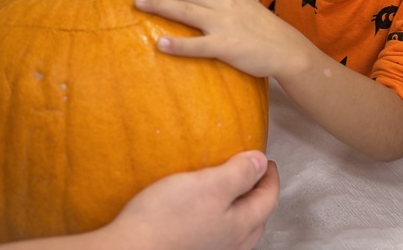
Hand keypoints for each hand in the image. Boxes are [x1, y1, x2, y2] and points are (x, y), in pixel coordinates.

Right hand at [101, 150, 278, 249]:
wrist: (131, 249)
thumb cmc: (168, 219)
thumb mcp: (209, 185)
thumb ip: (239, 174)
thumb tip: (261, 162)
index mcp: (240, 226)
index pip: (268, 199)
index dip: (270, 177)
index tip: (267, 160)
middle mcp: (230, 244)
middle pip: (256, 217)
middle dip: (259, 194)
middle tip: (255, 174)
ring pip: (237, 229)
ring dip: (240, 208)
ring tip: (231, 191)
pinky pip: (216, 233)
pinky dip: (220, 218)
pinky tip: (203, 211)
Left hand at [132, 0, 310, 78]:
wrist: (288, 50)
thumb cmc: (266, 28)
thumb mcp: (249, 1)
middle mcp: (223, 4)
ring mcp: (224, 24)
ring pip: (186, 11)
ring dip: (160, 6)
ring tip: (138, 4)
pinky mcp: (228, 46)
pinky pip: (199, 45)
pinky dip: (180, 44)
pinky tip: (161, 44)